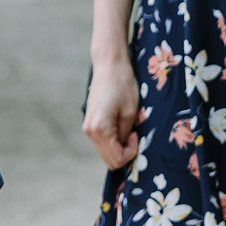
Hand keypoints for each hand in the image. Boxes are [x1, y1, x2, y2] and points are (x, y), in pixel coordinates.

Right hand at [82, 52, 141, 168]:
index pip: (116, 158)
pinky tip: (121, 127)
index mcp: (100, 130)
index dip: (131, 152)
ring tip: (129, 130)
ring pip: (105, 152)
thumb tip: (124, 148)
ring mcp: (88, 127)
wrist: (109, 65)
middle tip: (134, 135)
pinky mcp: (90, 122)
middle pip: (108, 159)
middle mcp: (90, 131)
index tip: (137, 135)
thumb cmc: (123, 85)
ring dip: (118, 147)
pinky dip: (113, 141)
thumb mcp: (130, 112)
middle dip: (124, 153)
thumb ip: (126, 134)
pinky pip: (102, 141)